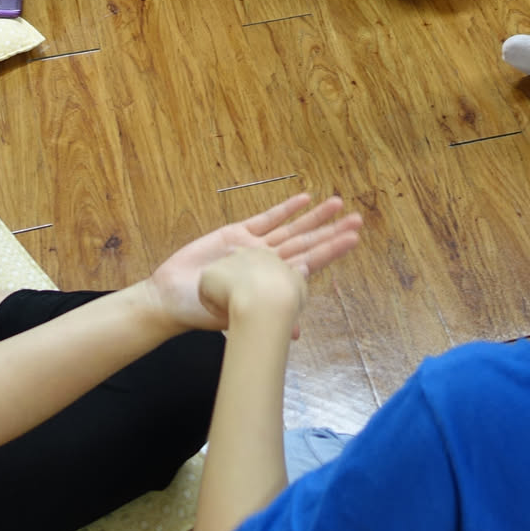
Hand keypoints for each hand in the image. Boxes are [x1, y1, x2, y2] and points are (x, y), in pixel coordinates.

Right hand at [146, 193, 360, 332]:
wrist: (172, 297)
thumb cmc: (203, 312)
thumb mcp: (236, 318)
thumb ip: (264, 317)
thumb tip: (295, 331)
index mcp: (271, 283)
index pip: (309, 264)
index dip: (330, 251)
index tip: (353, 239)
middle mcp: (268, 263)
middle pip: (306, 243)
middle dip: (331, 231)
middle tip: (357, 219)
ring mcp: (255, 246)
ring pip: (291, 228)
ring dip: (313, 217)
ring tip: (336, 203)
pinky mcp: (237, 233)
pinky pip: (266, 218)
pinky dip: (285, 209)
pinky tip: (303, 199)